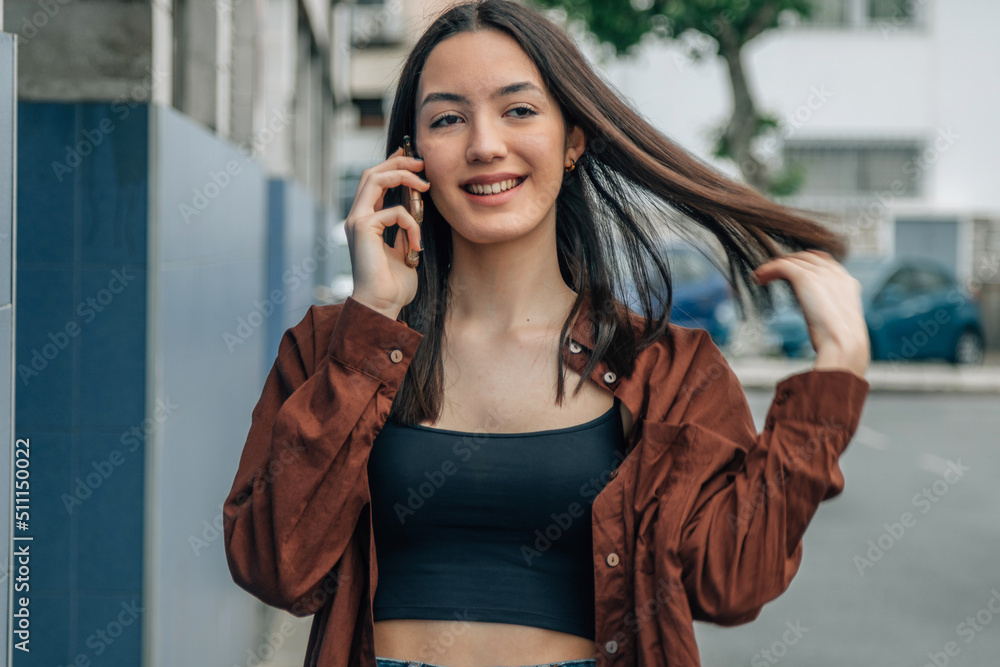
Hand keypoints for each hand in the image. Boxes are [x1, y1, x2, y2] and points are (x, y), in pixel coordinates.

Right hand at [345, 146, 429, 319]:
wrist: (382, 306)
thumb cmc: (394, 286)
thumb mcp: (404, 251)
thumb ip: (404, 230)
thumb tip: (415, 213)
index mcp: (365, 222)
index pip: (375, 184)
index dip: (392, 166)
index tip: (414, 159)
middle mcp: (357, 218)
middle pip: (372, 174)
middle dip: (398, 163)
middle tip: (422, 162)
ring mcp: (357, 221)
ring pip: (376, 180)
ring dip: (403, 176)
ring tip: (425, 185)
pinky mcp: (363, 228)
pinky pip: (394, 212)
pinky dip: (412, 224)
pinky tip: (416, 246)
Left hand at [752, 249, 869, 378]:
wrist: (843, 344)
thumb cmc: (840, 343)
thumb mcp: (836, 322)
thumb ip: (827, 311)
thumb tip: (815, 315)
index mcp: (846, 283)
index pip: (825, 262)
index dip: (806, 263)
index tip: (792, 268)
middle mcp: (835, 274)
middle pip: (807, 257)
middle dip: (789, 262)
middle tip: (773, 272)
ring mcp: (821, 274)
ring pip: (793, 261)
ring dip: (775, 266)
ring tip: (761, 276)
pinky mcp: (806, 277)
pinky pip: (782, 266)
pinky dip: (768, 269)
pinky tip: (759, 278)